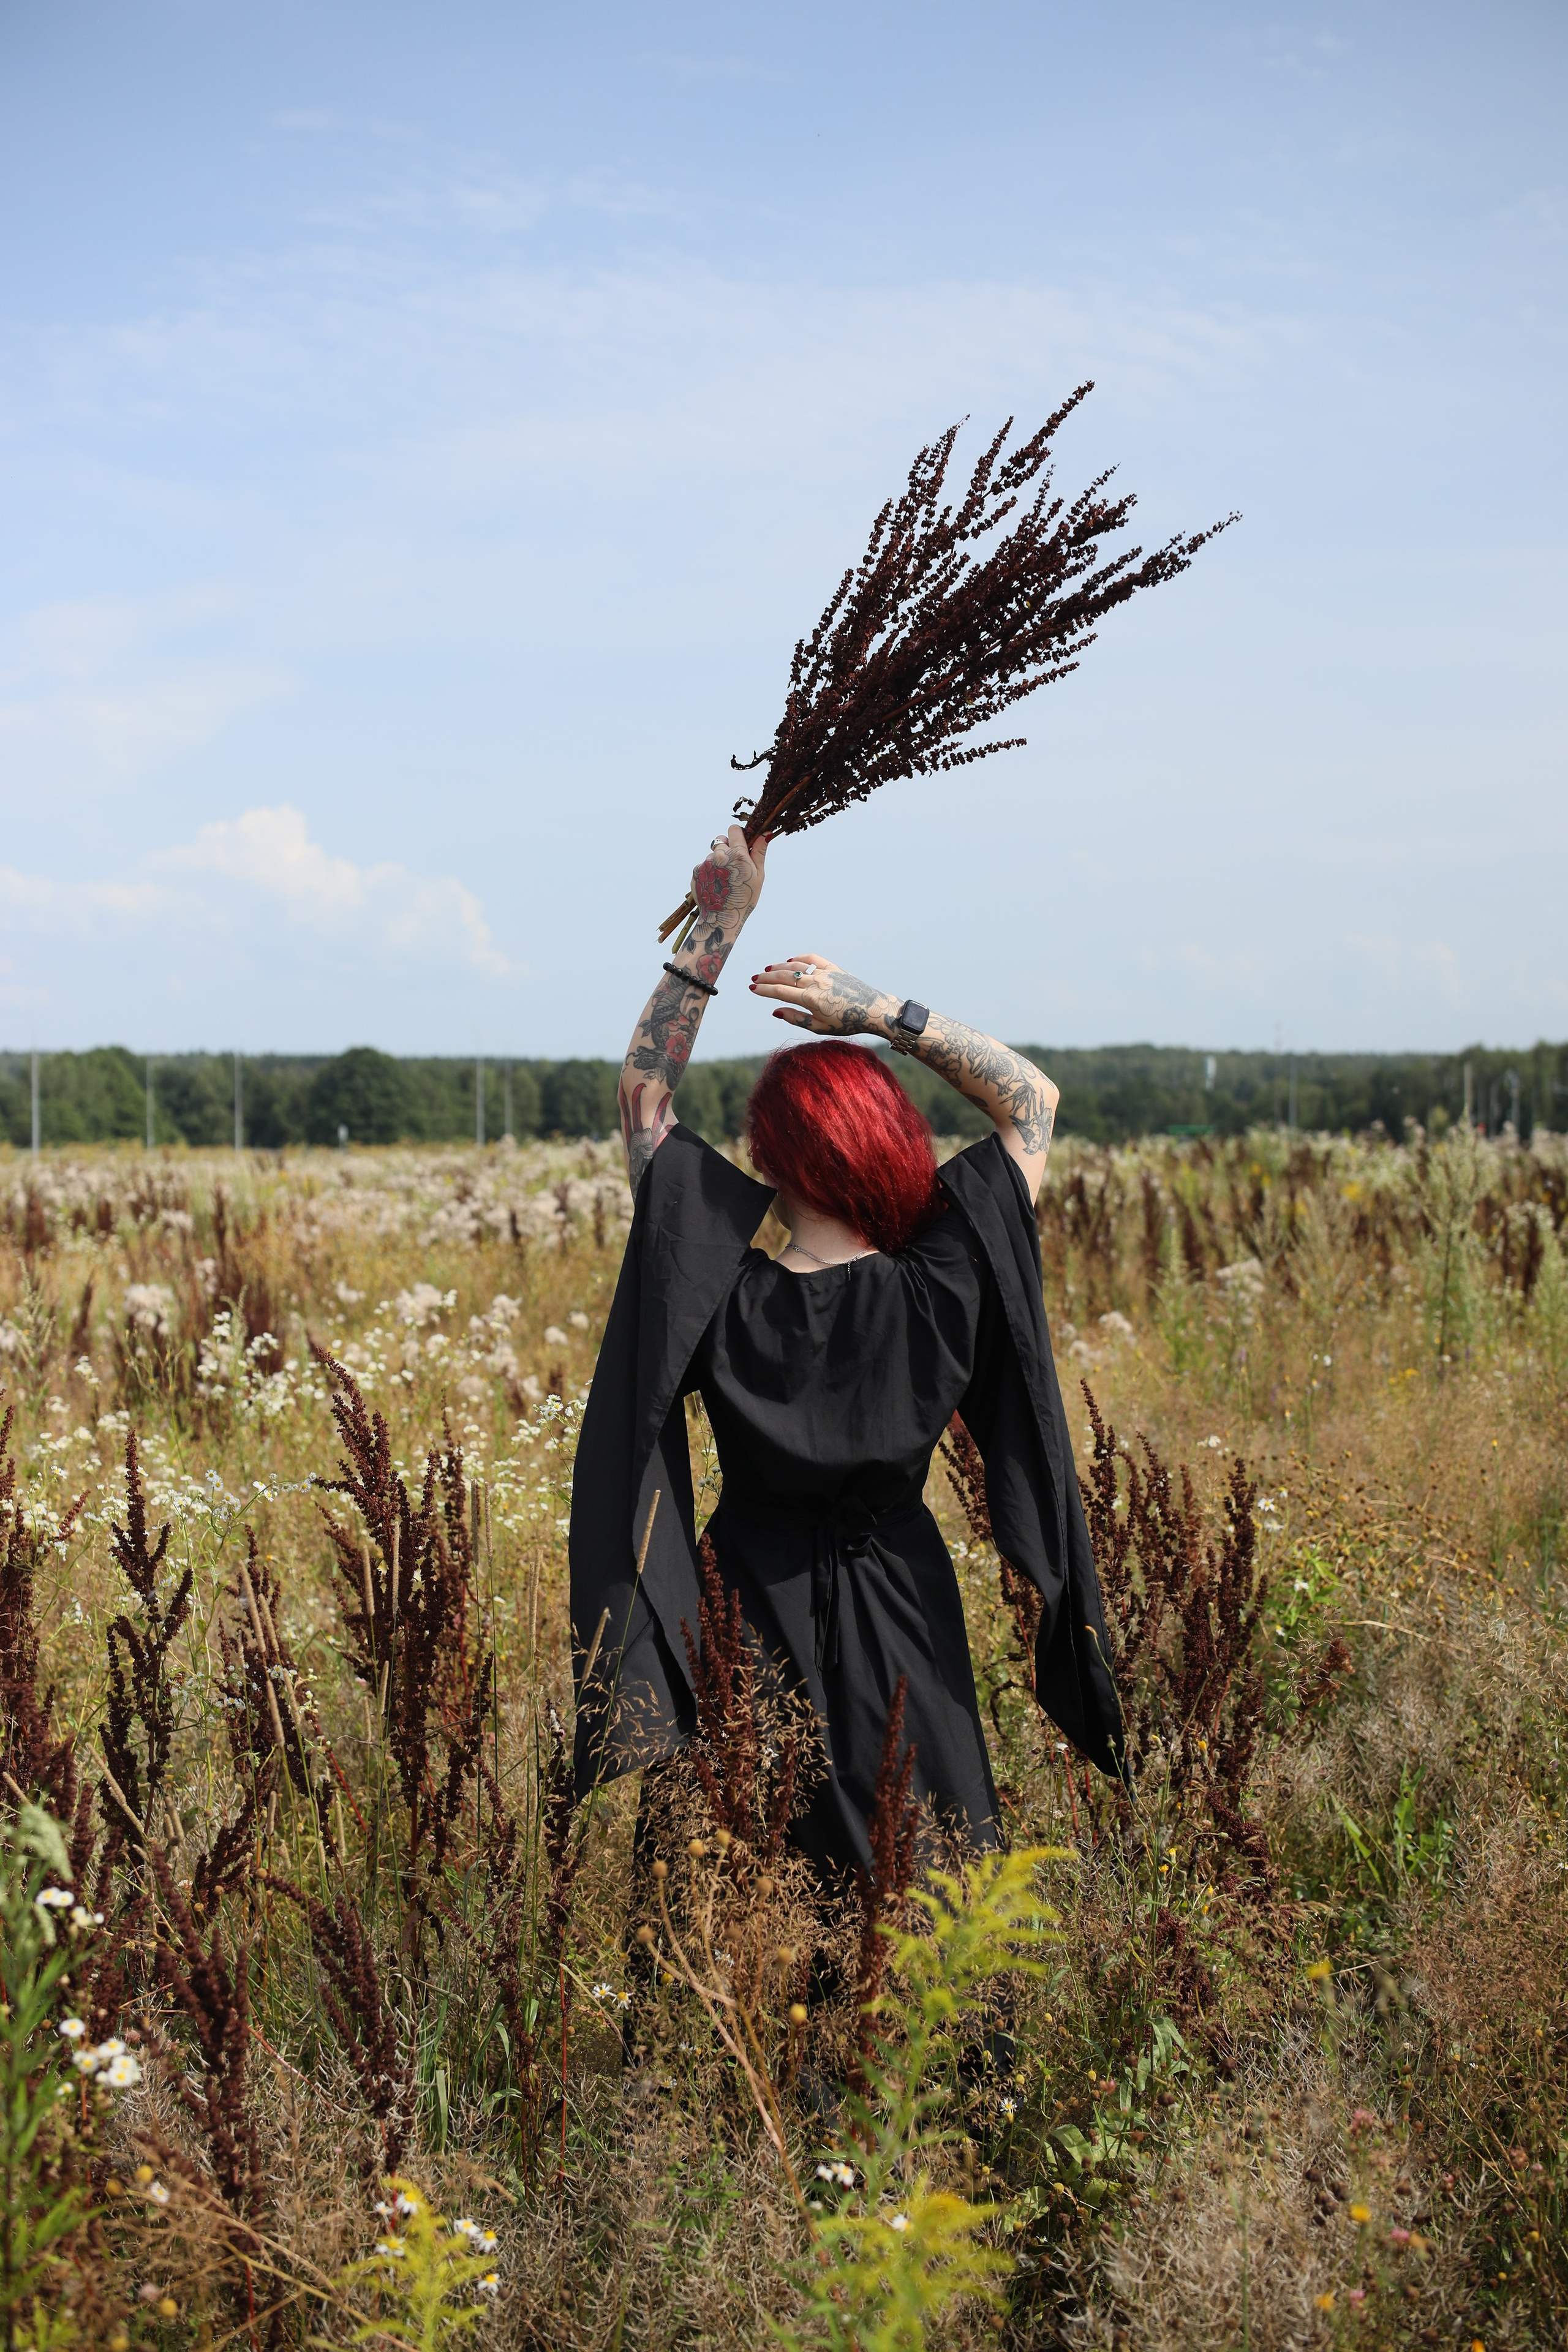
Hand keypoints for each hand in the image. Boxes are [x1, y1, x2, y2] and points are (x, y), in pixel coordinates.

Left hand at [689, 825, 767, 934]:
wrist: (721, 920)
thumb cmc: (745, 898)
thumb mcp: (758, 876)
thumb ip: (759, 852)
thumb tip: (766, 833)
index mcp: (737, 854)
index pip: (734, 829)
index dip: (738, 835)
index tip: (741, 843)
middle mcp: (719, 855)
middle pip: (721, 839)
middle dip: (727, 847)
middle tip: (733, 865)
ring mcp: (705, 863)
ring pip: (712, 854)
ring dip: (718, 861)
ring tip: (725, 880)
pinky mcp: (696, 871)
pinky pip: (704, 865)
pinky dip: (709, 872)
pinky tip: (716, 885)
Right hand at [748, 954, 894, 1035]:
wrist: (873, 1010)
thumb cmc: (847, 1023)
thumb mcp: (820, 1027)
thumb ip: (796, 1018)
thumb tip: (775, 1011)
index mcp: (811, 1000)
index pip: (780, 992)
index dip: (764, 990)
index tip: (751, 988)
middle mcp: (816, 983)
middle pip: (784, 976)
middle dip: (766, 977)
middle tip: (754, 978)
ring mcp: (825, 973)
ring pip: (796, 965)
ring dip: (779, 967)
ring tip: (767, 970)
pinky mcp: (833, 968)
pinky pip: (812, 959)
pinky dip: (799, 958)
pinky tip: (790, 960)